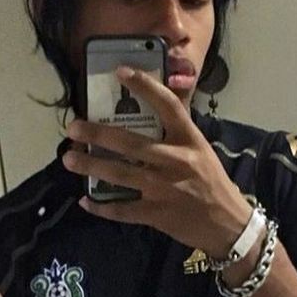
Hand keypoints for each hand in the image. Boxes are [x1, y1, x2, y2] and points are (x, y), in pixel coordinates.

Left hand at [63, 66, 251, 257]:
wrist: (228, 224)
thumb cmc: (212, 182)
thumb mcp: (200, 149)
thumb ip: (178, 128)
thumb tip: (159, 97)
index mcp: (189, 140)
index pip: (167, 106)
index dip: (144, 86)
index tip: (119, 72)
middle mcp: (176, 161)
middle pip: (131, 144)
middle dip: (97, 135)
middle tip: (73, 128)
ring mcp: (165, 189)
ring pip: (120, 175)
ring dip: (91, 167)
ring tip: (68, 159)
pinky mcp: (158, 214)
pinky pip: (123, 210)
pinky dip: (102, 208)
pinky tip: (86, 201)